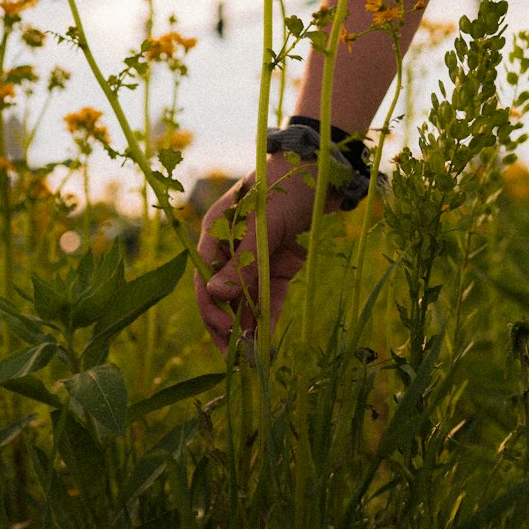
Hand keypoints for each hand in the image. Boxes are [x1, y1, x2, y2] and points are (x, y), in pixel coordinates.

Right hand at [195, 153, 319, 354]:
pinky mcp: (277, 263)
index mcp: (216, 232)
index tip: (226, 331)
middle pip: (221, 294)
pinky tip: (267, 340)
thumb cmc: (287, 187)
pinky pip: (269, 294)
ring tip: (251, 359)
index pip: (204, 278)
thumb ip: (241, 262)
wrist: (324, 169)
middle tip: (234, 359)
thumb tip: (214, 296)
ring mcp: (254, 256)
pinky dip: (268, 315)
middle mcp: (230, 247)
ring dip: (247, 326)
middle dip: (226, 325)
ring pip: (245, 299)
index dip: (211, 307)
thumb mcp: (264, 225)